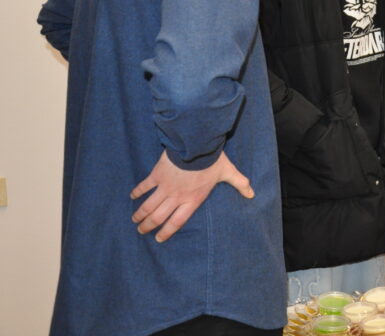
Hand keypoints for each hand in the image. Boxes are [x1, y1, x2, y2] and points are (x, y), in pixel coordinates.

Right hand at [130, 150, 253, 241]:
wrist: (197, 145)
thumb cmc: (213, 160)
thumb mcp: (228, 173)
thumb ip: (239, 184)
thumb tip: (252, 194)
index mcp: (192, 200)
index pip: (177, 222)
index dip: (166, 232)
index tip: (159, 238)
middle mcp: (176, 197)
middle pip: (159, 217)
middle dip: (148, 226)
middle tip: (142, 231)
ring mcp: (165, 187)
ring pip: (149, 205)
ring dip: (140, 214)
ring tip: (135, 221)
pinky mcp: (157, 175)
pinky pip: (144, 186)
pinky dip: (137, 192)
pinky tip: (132, 197)